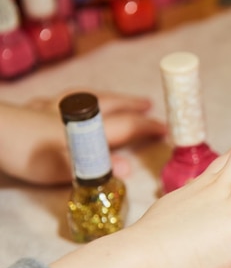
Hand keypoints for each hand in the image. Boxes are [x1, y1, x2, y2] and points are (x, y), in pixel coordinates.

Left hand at [0, 90, 165, 184]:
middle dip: (131, 106)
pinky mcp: (33, 110)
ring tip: (115, 99)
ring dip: (105, 98)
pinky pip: (57, 100)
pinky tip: (66, 102)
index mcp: (87, 130)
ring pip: (86, 99)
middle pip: (110, 106)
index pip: (126, 126)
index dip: (148, 127)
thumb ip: (96, 170)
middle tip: (148, 105)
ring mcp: (53, 109)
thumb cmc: (26, 152)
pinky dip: (69, 100)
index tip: (167, 129)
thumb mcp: (64, 168)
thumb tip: (128, 169)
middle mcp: (75, 115)